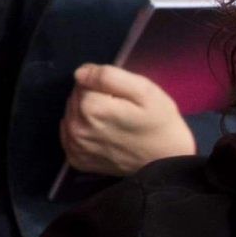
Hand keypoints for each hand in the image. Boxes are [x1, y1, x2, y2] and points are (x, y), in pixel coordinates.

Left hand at [61, 63, 196, 177]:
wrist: (167, 163)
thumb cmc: (160, 122)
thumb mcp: (144, 90)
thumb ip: (109, 76)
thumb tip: (80, 74)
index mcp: (91, 107)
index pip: (84, 79)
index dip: (103, 84)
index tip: (122, 96)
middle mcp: (77, 128)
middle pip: (76, 97)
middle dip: (94, 97)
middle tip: (120, 109)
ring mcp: (75, 147)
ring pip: (71, 114)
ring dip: (86, 114)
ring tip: (113, 122)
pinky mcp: (77, 161)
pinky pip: (68, 135)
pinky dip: (81, 131)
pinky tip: (100, 134)